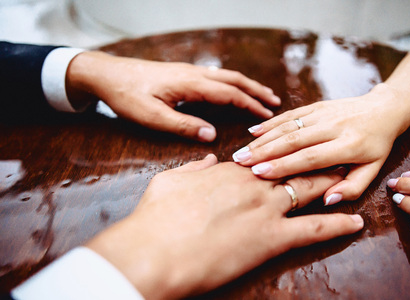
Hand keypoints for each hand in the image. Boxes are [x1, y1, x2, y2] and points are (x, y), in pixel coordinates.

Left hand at [67, 51, 279, 141]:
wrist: (106, 73)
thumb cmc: (126, 95)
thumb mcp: (152, 116)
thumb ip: (182, 126)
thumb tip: (212, 135)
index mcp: (190, 83)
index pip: (229, 93)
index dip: (250, 104)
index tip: (267, 115)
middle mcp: (193, 73)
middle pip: (233, 79)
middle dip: (255, 90)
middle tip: (274, 102)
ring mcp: (188, 71)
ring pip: (225, 76)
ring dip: (245, 85)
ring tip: (261, 95)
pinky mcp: (181, 74)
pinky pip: (214, 77)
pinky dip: (231, 84)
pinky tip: (231, 91)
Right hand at [86, 155, 363, 298]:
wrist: (155, 251)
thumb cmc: (156, 218)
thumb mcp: (170, 182)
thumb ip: (193, 168)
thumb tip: (208, 159)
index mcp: (229, 171)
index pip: (265, 157)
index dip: (283, 154)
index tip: (296, 151)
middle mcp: (254, 183)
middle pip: (293, 167)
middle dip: (315, 160)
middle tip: (334, 156)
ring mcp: (266, 208)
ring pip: (309, 190)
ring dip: (331, 182)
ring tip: (349, 176)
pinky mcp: (274, 238)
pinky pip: (315, 229)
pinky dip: (337, 224)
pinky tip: (355, 222)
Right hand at [233, 83, 409, 203]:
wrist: (384, 109)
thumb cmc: (377, 145)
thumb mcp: (373, 169)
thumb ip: (352, 187)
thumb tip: (328, 200)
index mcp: (349, 146)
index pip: (311, 157)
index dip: (284, 165)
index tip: (260, 172)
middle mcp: (334, 127)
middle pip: (294, 140)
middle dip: (265, 152)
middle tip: (241, 163)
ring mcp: (324, 113)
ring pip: (288, 126)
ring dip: (263, 139)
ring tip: (242, 152)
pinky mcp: (316, 105)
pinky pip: (291, 114)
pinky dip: (271, 123)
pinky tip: (253, 131)